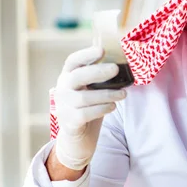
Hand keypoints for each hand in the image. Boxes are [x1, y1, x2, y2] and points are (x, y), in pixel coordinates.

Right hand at [53, 46, 126, 170]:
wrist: (78, 136)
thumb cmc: (89, 107)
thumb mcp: (92, 89)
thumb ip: (100, 76)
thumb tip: (121, 60)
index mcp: (68, 76)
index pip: (73, 61)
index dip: (86, 54)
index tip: (102, 49)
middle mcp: (63, 89)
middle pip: (77, 76)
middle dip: (97, 71)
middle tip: (116, 69)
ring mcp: (64, 106)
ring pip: (84, 97)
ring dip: (107, 94)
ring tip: (123, 94)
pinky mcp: (70, 121)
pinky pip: (85, 114)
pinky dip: (101, 109)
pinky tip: (112, 106)